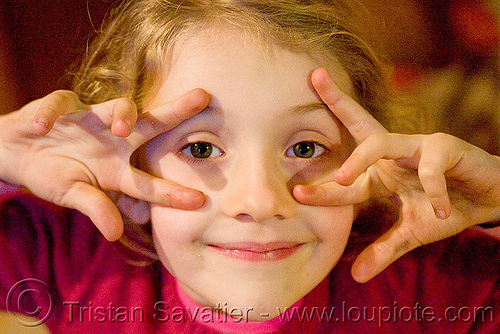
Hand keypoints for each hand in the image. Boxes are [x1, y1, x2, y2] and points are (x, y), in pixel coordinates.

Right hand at [0, 89, 210, 240]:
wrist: (20, 152)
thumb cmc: (55, 174)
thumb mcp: (74, 195)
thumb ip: (95, 208)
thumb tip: (115, 234)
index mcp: (119, 168)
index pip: (150, 181)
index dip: (172, 191)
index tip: (200, 200)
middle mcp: (114, 140)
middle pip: (151, 124)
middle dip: (177, 111)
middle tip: (202, 98)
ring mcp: (91, 120)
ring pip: (116, 107)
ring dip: (122, 114)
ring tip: (120, 128)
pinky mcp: (63, 107)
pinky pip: (60, 105)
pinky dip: (50, 115)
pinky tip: (41, 126)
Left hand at [294, 68, 499, 282]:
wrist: (490, 201)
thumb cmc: (446, 209)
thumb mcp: (411, 233)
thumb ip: (383, 250)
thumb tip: (356, 277)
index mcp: (381, 171)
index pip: (345, 175)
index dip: (321, 187)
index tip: (296, 195)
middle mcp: (394, 153)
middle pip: (361, 125)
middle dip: (337, 101)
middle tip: (315, 79)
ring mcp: (419, 148)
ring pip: (384, 142)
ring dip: (361, 159)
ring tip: (341, 179)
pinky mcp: (448, 149)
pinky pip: (433, 165)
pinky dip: (433, 189)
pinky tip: (440, 210)